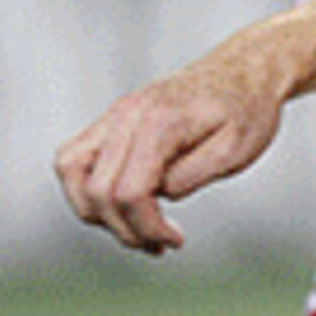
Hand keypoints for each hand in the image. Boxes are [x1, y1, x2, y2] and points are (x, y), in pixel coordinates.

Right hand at [55, 37, 291, 252]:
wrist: (242, 72)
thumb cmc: (245, 110)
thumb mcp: (237, 149)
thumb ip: (193, 175)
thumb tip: (158, 195)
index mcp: (161, 123)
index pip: (129, 192)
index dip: (147, 227)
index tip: (174, 241)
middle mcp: (127, 115)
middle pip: (97, 190)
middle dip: (125, 229)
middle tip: (159, 243)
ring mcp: (114, 115)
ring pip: (70, 171)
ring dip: (96, 211)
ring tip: (136, 227)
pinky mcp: (110, 121)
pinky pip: (73, 158)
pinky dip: (87, 188)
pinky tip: (123, 203)